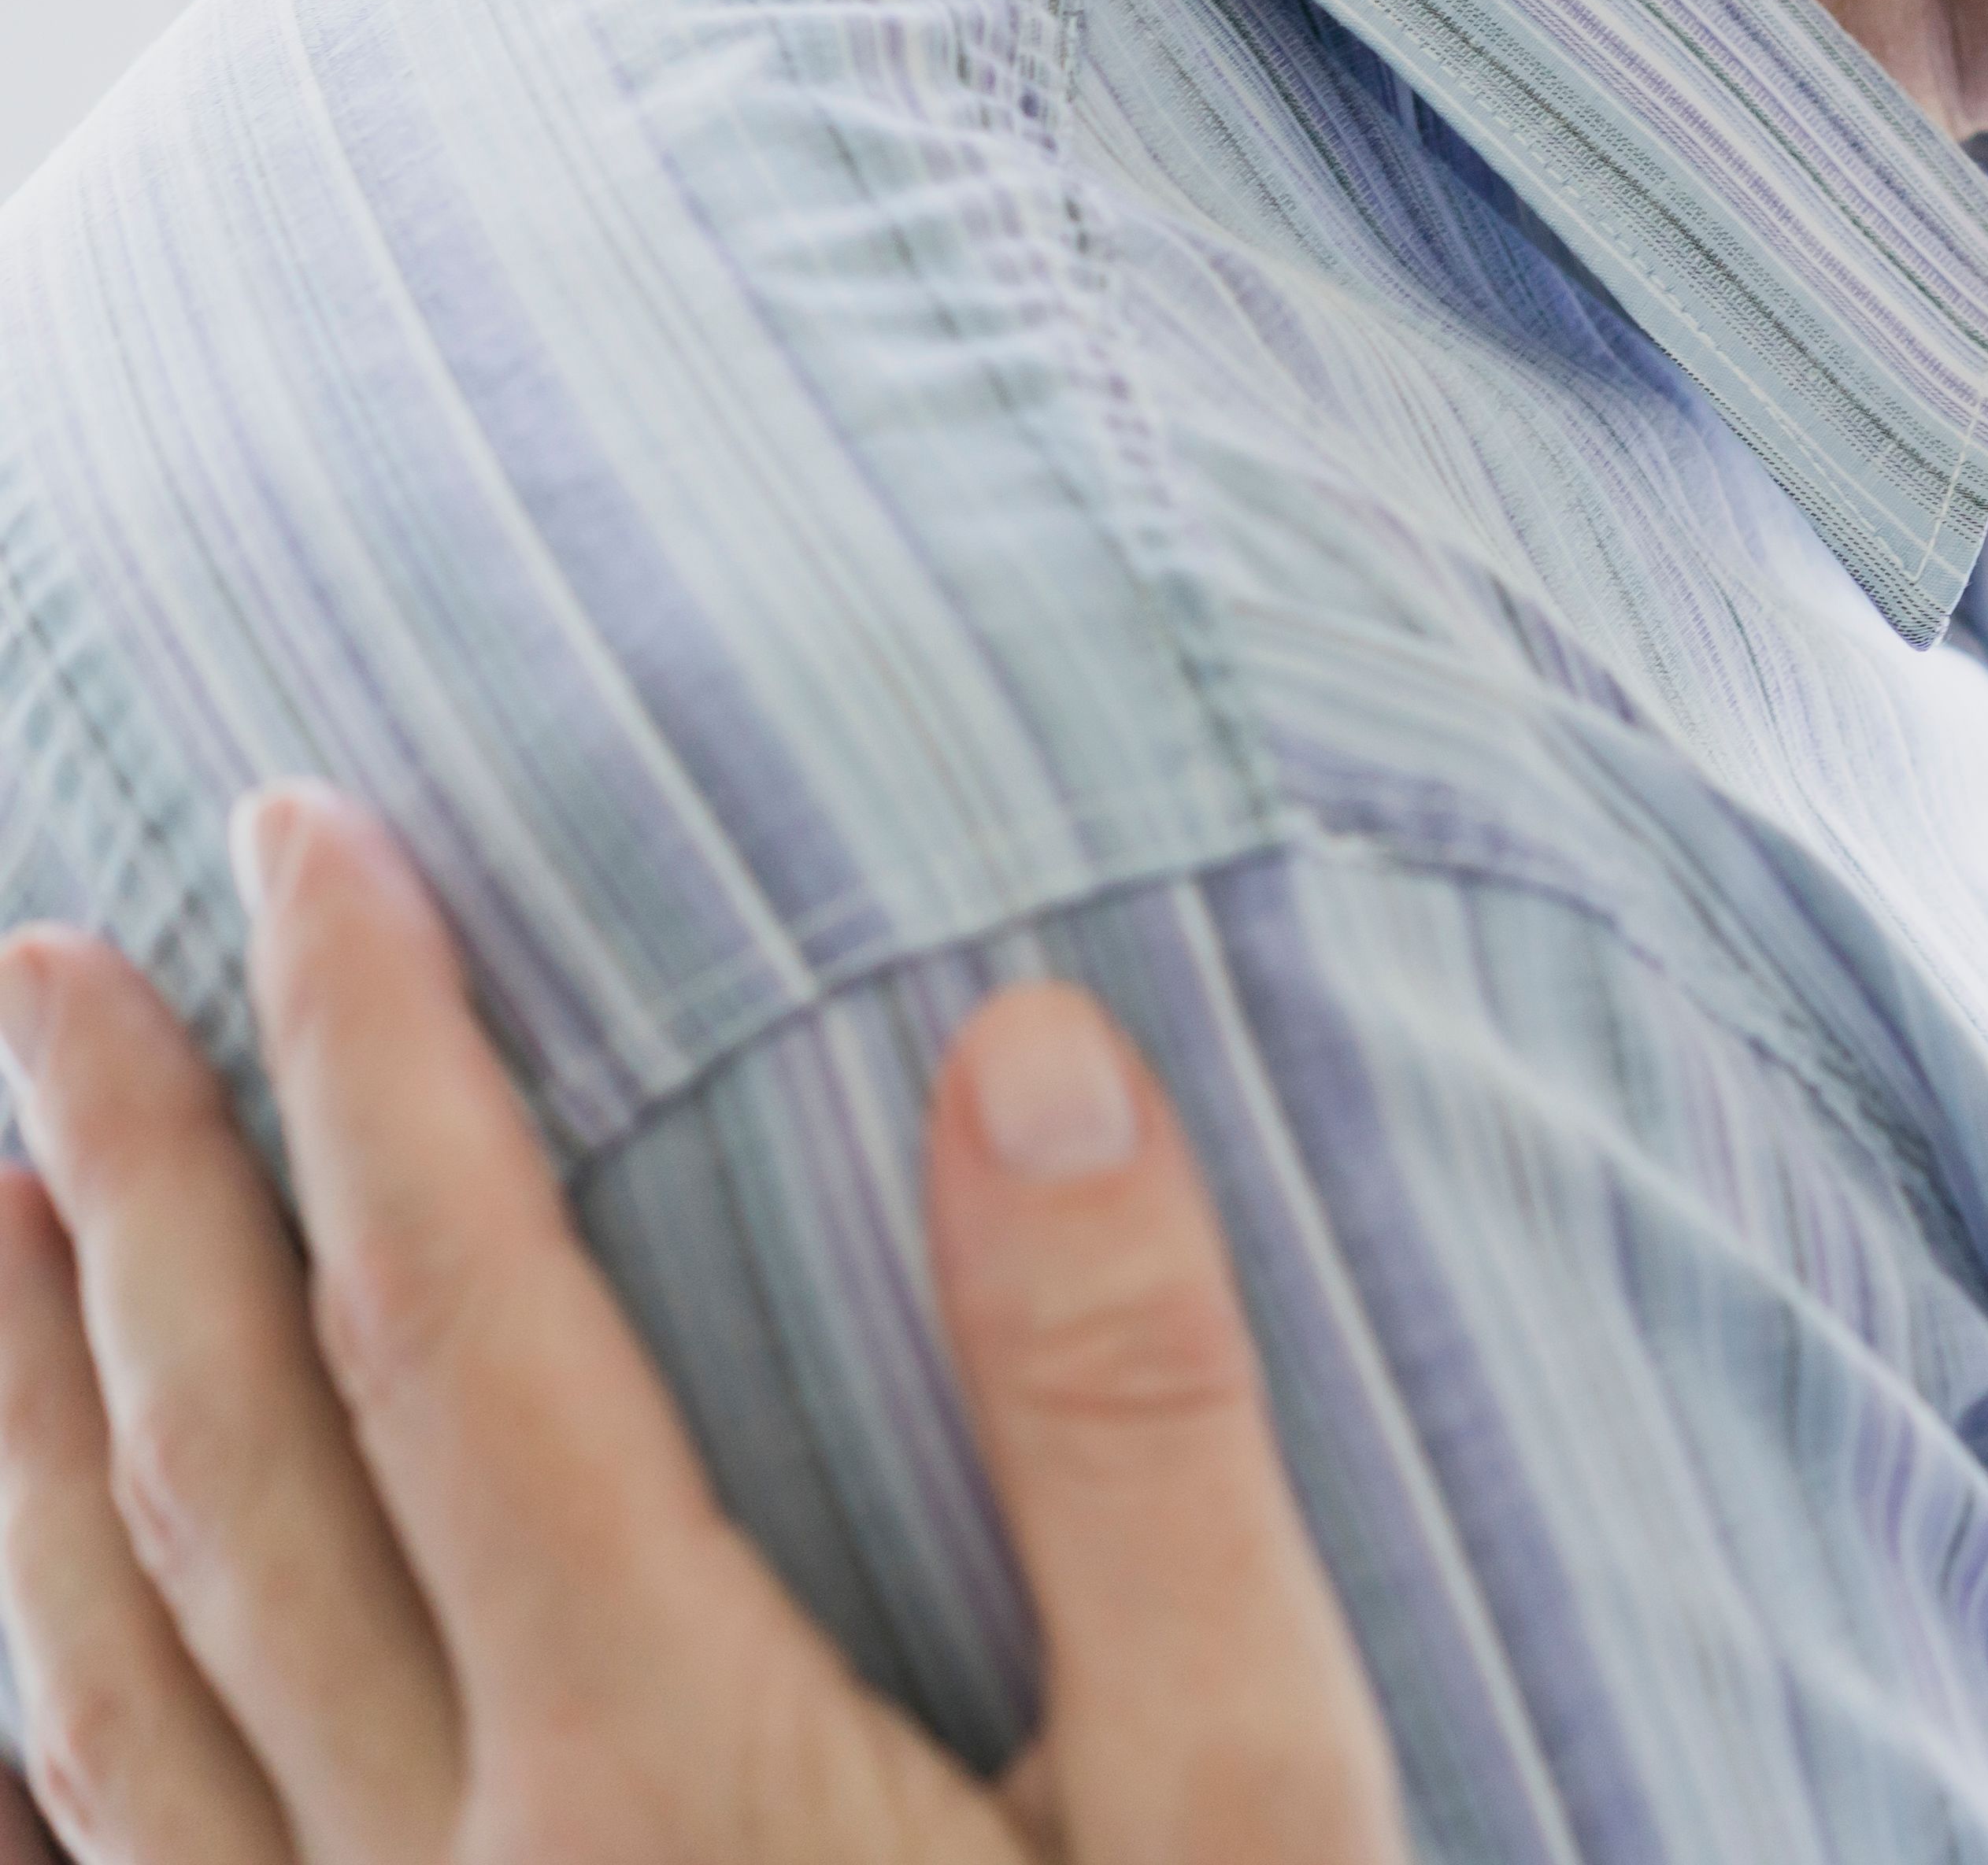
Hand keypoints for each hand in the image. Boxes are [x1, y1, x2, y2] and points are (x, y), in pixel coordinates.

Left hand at [0, 788, 1397, 1864]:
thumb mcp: (1248, 1808)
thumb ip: (1127, 1432)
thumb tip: (1022, 1052)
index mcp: (658, 1770)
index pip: (453, 1325)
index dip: (379, 1060)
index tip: (310, 834)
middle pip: (216, 1477)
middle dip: (128, 1192)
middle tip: (52, 962)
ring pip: (90, 1688)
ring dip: (10, 1430)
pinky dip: (7, 1746)